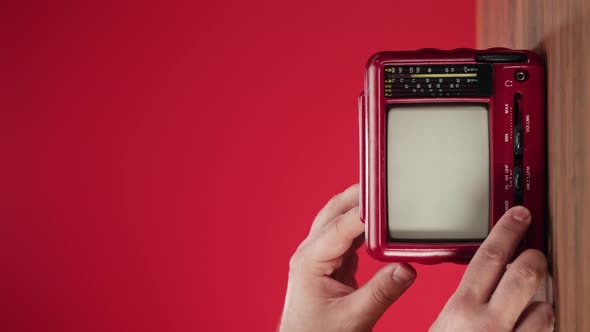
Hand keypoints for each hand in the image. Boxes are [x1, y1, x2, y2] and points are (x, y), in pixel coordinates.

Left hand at [279, 184, 415, 331]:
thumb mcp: (354, 317)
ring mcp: (319, 256)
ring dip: (361, 209)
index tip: (387, 201)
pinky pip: (347, 235)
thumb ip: (382, 292)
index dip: (364, 211)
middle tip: (386, 185)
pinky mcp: (330, 263)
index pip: (339, 226)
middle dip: (359, 196)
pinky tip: (380, 225)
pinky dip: (363, 227)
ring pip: (339, 220)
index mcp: (310, 261)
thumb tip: (407, 268)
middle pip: (334, 212)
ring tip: (387, 201)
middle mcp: (310, 253)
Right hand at [430, 206, 553, 330]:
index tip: (519, 216)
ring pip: (544, 306)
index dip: (508, 231)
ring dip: (539, 302)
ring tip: (527, 304)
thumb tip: (473, 283)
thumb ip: (460, 303)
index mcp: (461, 308)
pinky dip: (540, 323)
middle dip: (534, 259)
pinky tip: (527, 324)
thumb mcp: (441, 325)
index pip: (489, 257)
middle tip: (534, 256)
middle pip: (524, 273)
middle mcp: (488, 322)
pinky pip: (547, 329)